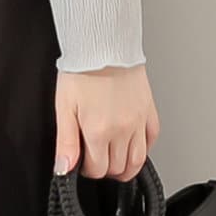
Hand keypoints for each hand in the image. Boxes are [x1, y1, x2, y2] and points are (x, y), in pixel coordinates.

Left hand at [53, 64, 157, 181]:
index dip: (87, 170)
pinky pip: (151, 140)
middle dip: (105, 169)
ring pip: (138, 160)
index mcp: (99, 131)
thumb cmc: (81, 71)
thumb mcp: (64, 108)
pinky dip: (143, 148)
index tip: (83, 162)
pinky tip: (132, 145)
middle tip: (96, 159)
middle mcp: (122, 130)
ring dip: (126, 167)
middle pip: (118, 168)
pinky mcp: (149, 111)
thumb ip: (66, 143)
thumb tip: (64, 169)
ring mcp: (138, 122)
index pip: (98, 169)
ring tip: (115, 161)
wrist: (103, 46)